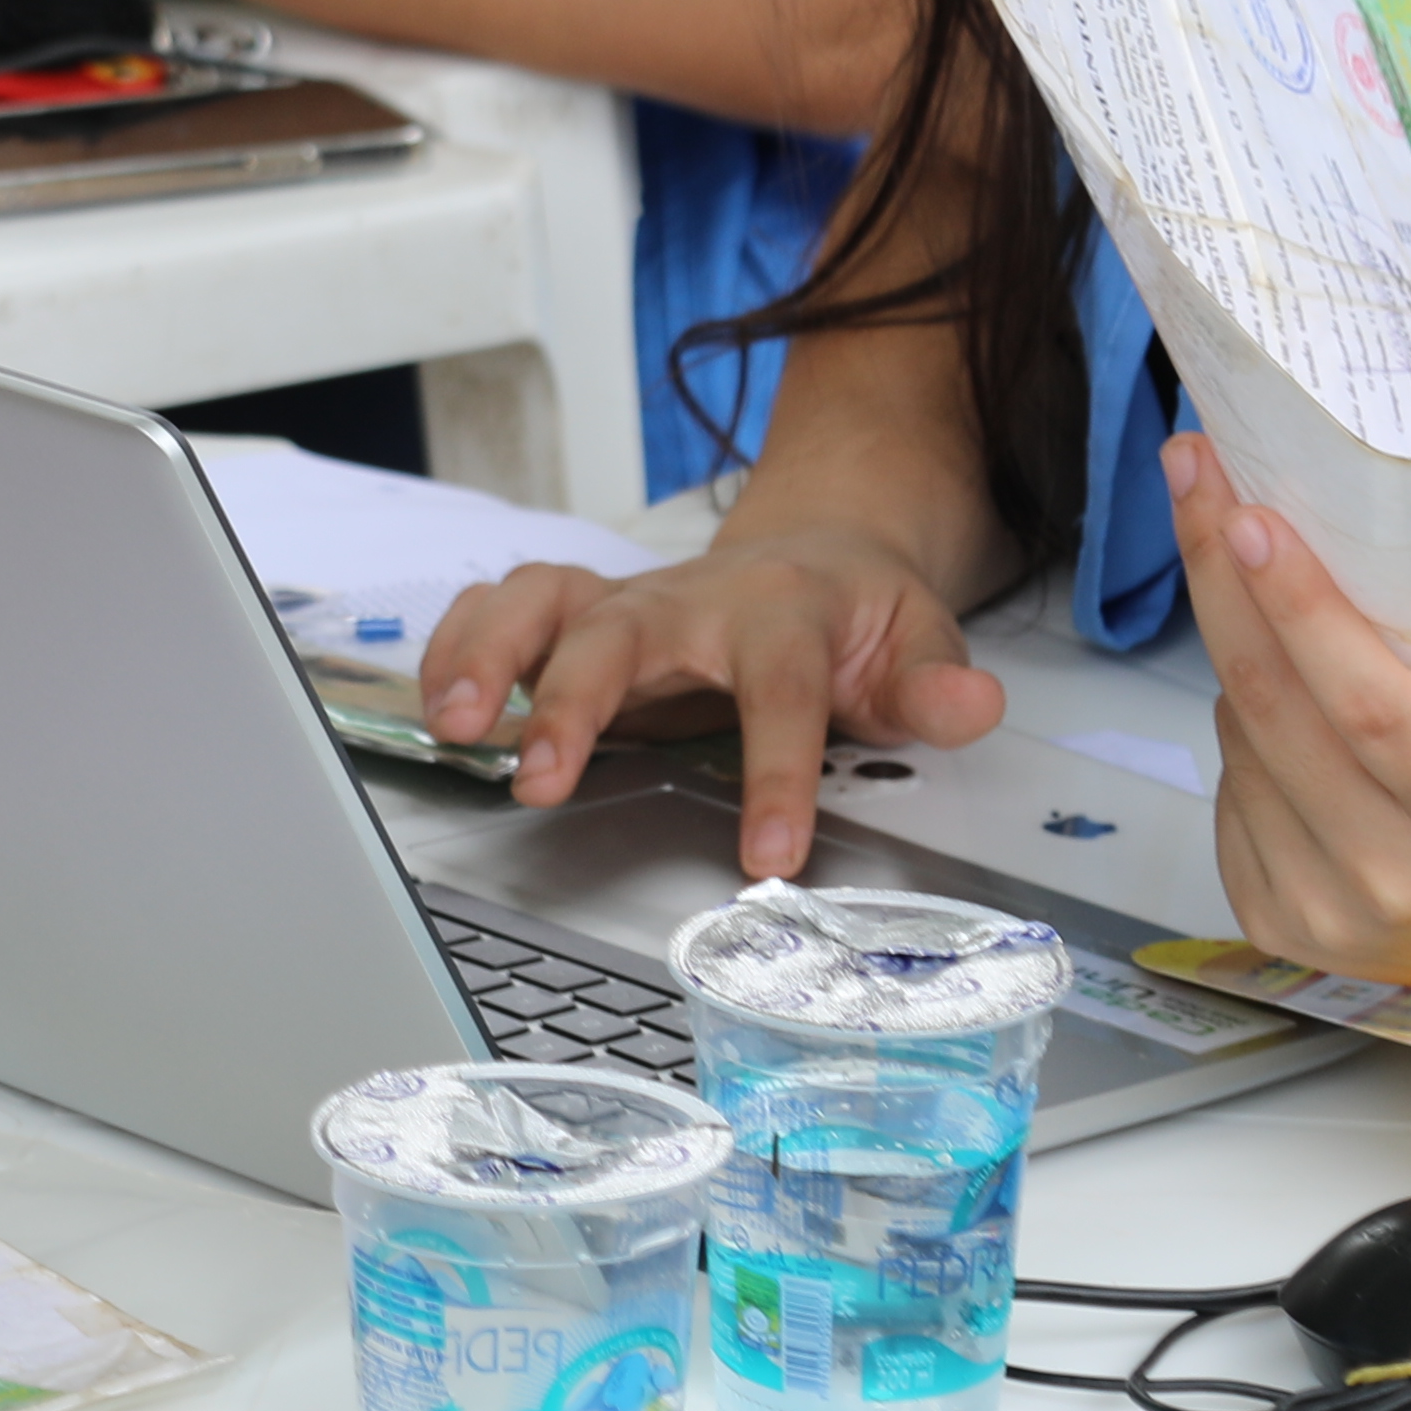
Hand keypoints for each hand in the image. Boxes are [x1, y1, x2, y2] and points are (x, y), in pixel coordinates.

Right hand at [416, 523, 1004, 853]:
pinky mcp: (579, 613)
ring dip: (486, 657)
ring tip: (456, 727)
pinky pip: (499, 608)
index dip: (774, 775)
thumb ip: (938, 684)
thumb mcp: (919, 645)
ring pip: (539, 603)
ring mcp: (625, 602)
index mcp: (782, 611)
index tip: (766, 858)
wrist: (815, 552)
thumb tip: (972, 709)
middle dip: (571, 701)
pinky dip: (456, 647)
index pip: (777, 692)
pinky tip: (438, 709)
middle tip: (539, 778)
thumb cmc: (857, 617)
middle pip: (618, 633)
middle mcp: (688, 600)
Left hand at [1166, 433, 1410, 984]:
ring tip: (1293, 629)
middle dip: (1220, 577)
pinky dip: (1248, 735)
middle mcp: (1397, 879)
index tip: (1243, 512)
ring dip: (1246, 661)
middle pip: (1272, 709)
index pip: (1368, 702)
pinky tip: (1299, 723)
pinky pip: (1227, 792)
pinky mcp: (1279, 927)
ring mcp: (1329, 915)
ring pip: (1235, 740)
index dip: (1298, 603)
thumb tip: (1305, 539)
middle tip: (1194, 475)